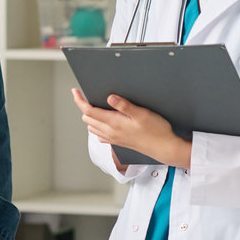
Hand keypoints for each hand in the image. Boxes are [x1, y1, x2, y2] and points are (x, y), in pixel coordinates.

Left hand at [72, 88, 190, 169]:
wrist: (164, 148)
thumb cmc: (156, 131)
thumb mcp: (142, 114)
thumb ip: (124, 105)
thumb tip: (109, 97)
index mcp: (114, 123)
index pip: (89, 111)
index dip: (80, 100)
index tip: (75, 91)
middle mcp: (110, 132)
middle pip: (87, 119)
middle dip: (84, 106)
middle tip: (86, 95)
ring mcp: (113, 138)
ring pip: (92, 127)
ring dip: (89, 116)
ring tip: (94, 105)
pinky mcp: (118, 142)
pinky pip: (100, 135)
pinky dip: (96, 126)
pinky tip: (103, 121)